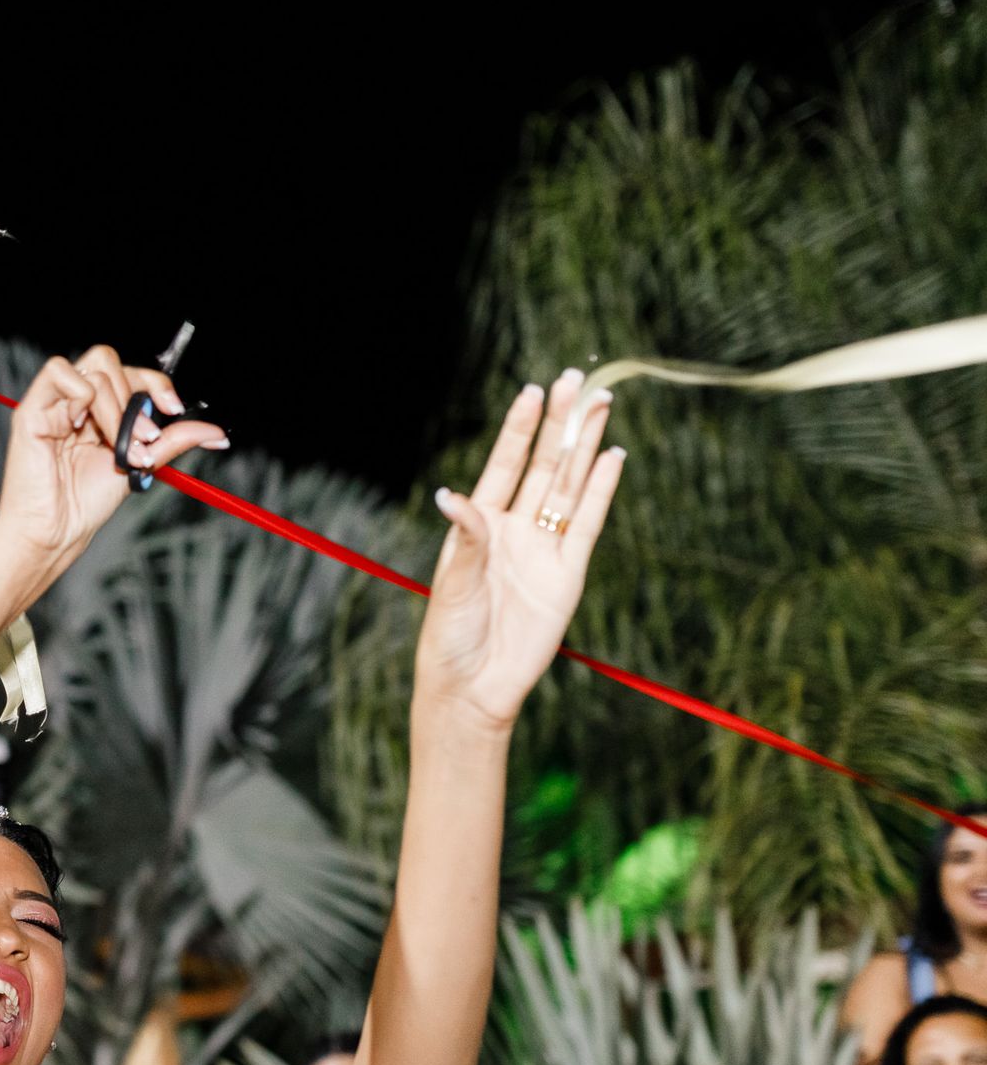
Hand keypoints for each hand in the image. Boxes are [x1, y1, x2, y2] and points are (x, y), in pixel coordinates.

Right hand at [0, 346, 223, 582]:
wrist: (57, 531)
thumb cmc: (85, 503)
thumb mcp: (141, 464)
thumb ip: (173, 441)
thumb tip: (216, 434)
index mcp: (97, 411)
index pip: (128, 373)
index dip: (155, 383)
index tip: (172, 408)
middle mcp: (75, 402)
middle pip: (111, 361)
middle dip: (135, 401)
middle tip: (141, 442)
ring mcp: (53, 403)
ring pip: (95, 370)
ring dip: (116, 410)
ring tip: (117, 448)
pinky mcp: (32, 409)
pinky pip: (60, 371)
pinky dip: (81, 396)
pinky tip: (77, 427)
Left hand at [415, 369, 623, 727]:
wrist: (476, 686)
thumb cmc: (450, 637)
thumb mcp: (452, 586)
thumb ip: (465, 539)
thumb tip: (451, 496)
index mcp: (479, 526)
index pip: (505, 465)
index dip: (520, 429)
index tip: (534, 390)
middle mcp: (513, 529)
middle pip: (544, 466)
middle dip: (560, 424)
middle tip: (579, 379)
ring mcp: (544, 548)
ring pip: (571, 486)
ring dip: (585, 447)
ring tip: (601, 404)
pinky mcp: (569, 574)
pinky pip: (590, 524)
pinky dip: (602, 491)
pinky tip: (613, 458)